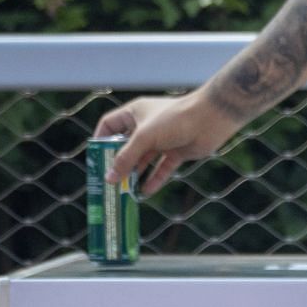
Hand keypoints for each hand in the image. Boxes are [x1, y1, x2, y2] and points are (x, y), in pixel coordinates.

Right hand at [96, 94, 237, 194]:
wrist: (212, 118)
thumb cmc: (175, 119)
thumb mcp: (144, 137)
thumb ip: (126, 158)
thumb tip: (109, 178)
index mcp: (135, 113)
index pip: (110, 125)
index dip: (100, 140)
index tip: (94, 159)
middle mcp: (147, 126)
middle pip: (126, 147)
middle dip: (117, 164)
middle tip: (108, 183)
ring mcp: (162, 140)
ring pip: (144, 160)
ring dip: (135, 175)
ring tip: (124, 192)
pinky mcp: (177, 151)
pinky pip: (161, 168)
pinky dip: (154, 179)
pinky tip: (145, 192)